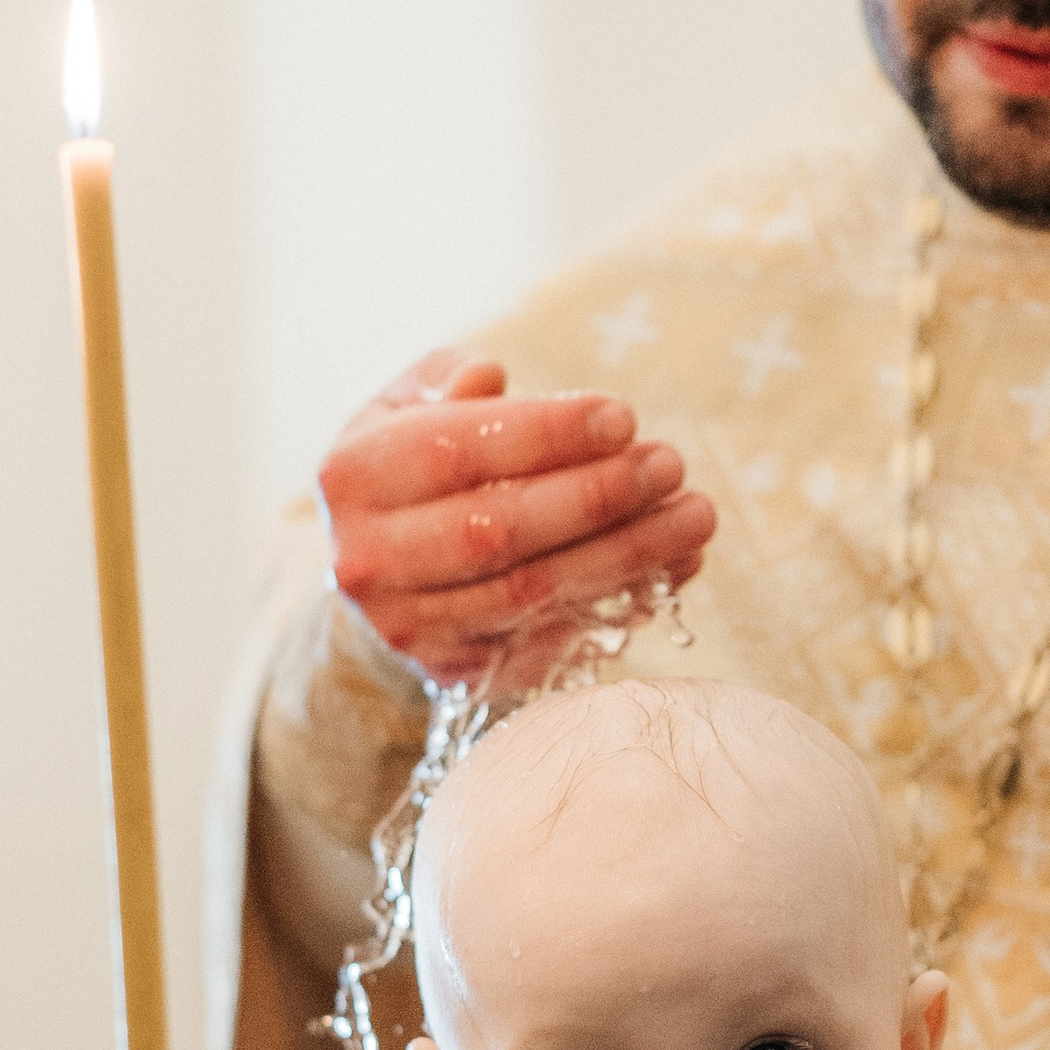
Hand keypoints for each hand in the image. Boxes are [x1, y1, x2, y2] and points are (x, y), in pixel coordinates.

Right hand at [319, 351, 714, 685]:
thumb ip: (447, 380)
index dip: (546, 435)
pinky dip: (621, 603)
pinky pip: (550, 638)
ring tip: (695, 515)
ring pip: (532, 593)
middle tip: (669, 465)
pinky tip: (675, 568)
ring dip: (627, 555)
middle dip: (596, 497)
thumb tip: (489, 378)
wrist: (382, 568)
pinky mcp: (456, 671)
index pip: (456, 452)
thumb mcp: (408, 403)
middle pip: (498, 532)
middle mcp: (371, 559)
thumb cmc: (412, 463)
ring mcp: (412, 625)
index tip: (624, 417)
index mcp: (354, 476)